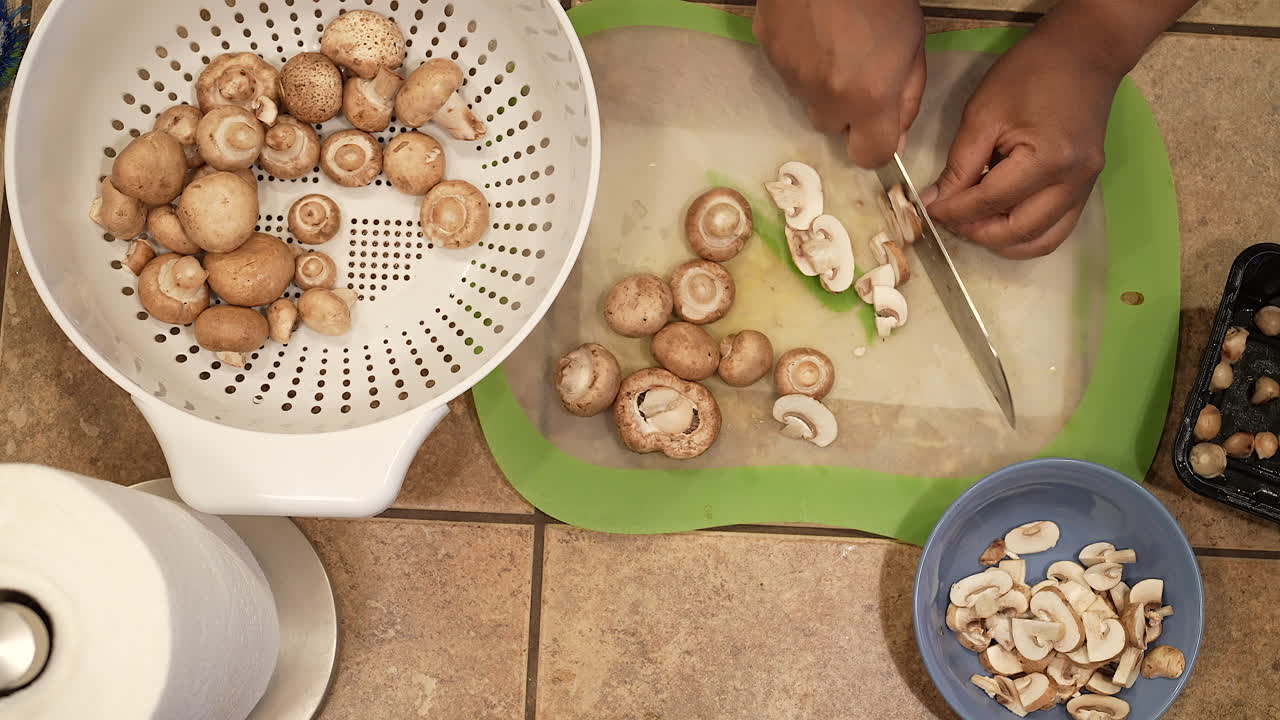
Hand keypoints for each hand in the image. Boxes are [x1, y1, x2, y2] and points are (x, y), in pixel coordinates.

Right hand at [754, 0, 925, 168]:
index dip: (875, 145)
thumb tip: (897, 140)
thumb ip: (906, 98)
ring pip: (807, 97)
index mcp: (869, 96)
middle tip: (856, 66)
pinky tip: (811, 27)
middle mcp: (826, 95)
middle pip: (833, 125)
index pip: (868, 156)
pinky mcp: (768, 51)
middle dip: (846, 107)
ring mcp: (791, 75)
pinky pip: (786, 70)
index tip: (878, 127)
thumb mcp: (914, 44)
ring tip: (833, 40)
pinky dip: (799, 56)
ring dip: (821, 81)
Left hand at [923, 30, 1121, 258]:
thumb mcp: (983, 114)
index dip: (954, 211)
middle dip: (977, 232)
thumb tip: (937, 201)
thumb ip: (959, 165)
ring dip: (1003, 241)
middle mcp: (1073, 182)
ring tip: (974, 223)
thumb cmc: (1032, 72)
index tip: (930, 210)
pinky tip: (1001, 219)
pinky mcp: (1087, 186)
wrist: (1086, 51)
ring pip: (1042, 240)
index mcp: (1047, 161)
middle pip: (1018, 232)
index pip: (990, 203)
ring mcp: (1085, 187)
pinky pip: (1057, 227)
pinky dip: (1027, 233)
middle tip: (950, 219)